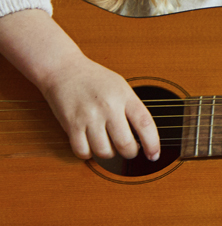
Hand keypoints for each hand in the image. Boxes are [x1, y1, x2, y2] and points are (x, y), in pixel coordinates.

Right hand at [40, 51, 159, 161]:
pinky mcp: (71, 125)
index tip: (154, 155)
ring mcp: (89, 117)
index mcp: (125, 96)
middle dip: (131, 153)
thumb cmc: (95, 79)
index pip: (145, 124)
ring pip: (104, 152)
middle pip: (125, 144)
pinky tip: (91, 146)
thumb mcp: (121, 87)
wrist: (64, 69)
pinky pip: (82, 151)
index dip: (153, 144)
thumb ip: (132, 108)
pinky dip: (88, 155)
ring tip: (110, 146)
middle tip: (130, 151)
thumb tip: (144, 136)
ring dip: (110, 155)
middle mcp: (109, 107)